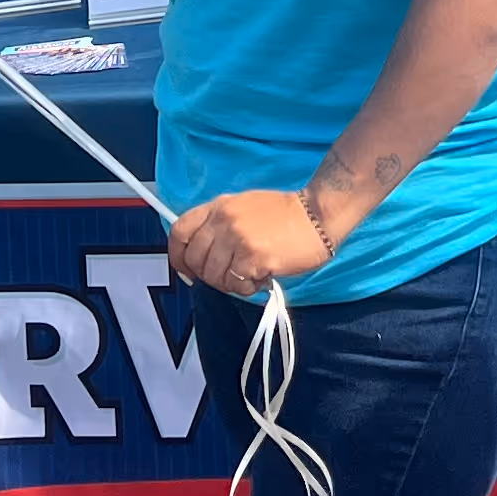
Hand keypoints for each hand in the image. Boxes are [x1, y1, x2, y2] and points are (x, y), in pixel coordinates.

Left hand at [167, 188, 329, 296]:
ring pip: (213, 276)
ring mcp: (237, 238)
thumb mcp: (243, 207)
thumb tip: (200, 253)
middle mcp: (223, 220)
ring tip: (249, 276)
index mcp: (219, 206)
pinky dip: (246, 289)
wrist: (317, 215)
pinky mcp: (253, 257)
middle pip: (194, 259)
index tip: (187, 270)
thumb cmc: (285, 214)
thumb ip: (220, 225)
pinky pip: (236, 284)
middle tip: (228, 277)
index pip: (180, 231)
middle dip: (207, 276)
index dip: (178, 256)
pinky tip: (261, 278)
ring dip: (229, 284)